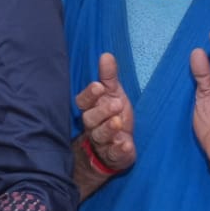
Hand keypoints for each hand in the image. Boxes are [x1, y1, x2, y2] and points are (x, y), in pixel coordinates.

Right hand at [74, 52, 134, 171]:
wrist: (118, 146)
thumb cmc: (114, 115)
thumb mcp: (114, 94)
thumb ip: (109, 77)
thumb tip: (106, 55)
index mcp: (91, 109)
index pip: (83, 101)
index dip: (90, 95)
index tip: (99, 86)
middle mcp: (93, 126)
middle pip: (90, 119)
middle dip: (102, 111)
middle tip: (116, 104)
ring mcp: (102, 142)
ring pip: (100, 136)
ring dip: (109, 129)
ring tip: (119, 122)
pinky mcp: (113, 155)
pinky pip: (114, 154)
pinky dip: (119, 150)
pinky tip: (126, 145)